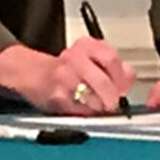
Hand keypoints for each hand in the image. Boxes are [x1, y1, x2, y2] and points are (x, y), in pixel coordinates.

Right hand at [0, 40, 136, 114]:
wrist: (29, 73)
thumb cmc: (62, 70)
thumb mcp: (88, 59)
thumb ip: (112, 67)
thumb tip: (129, 78)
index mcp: (85, 46)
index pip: (111, 59)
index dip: (121, 78)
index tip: (122, 89)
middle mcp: (74, 58)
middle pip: (104, 81)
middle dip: (112, 98)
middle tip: (113, 105)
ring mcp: (64, 77)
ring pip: (94, 98)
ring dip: (100, 108)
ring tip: (97, 107)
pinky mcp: (57, 96)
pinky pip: (80, 110)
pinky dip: (86, 114)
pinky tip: (83, 110)